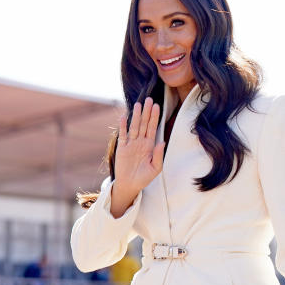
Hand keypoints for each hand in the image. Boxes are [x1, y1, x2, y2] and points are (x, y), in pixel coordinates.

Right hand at [110, 97, 164, 217]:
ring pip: (134, 127)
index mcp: (150, 146)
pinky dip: (123, 126)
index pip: (153, 128)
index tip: (157, 106)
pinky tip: (124, 117)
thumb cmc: (144, 177)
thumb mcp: (155, 168)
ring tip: (138, 104)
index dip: (155, 117)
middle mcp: (141, 142)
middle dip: (147, 112)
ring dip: (136, 116)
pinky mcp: (122, 148)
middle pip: (144, 124)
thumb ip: (159, 155)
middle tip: (149, 99)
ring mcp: (131, 144)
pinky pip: (123, 135)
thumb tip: (162, 142)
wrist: (130, 185)